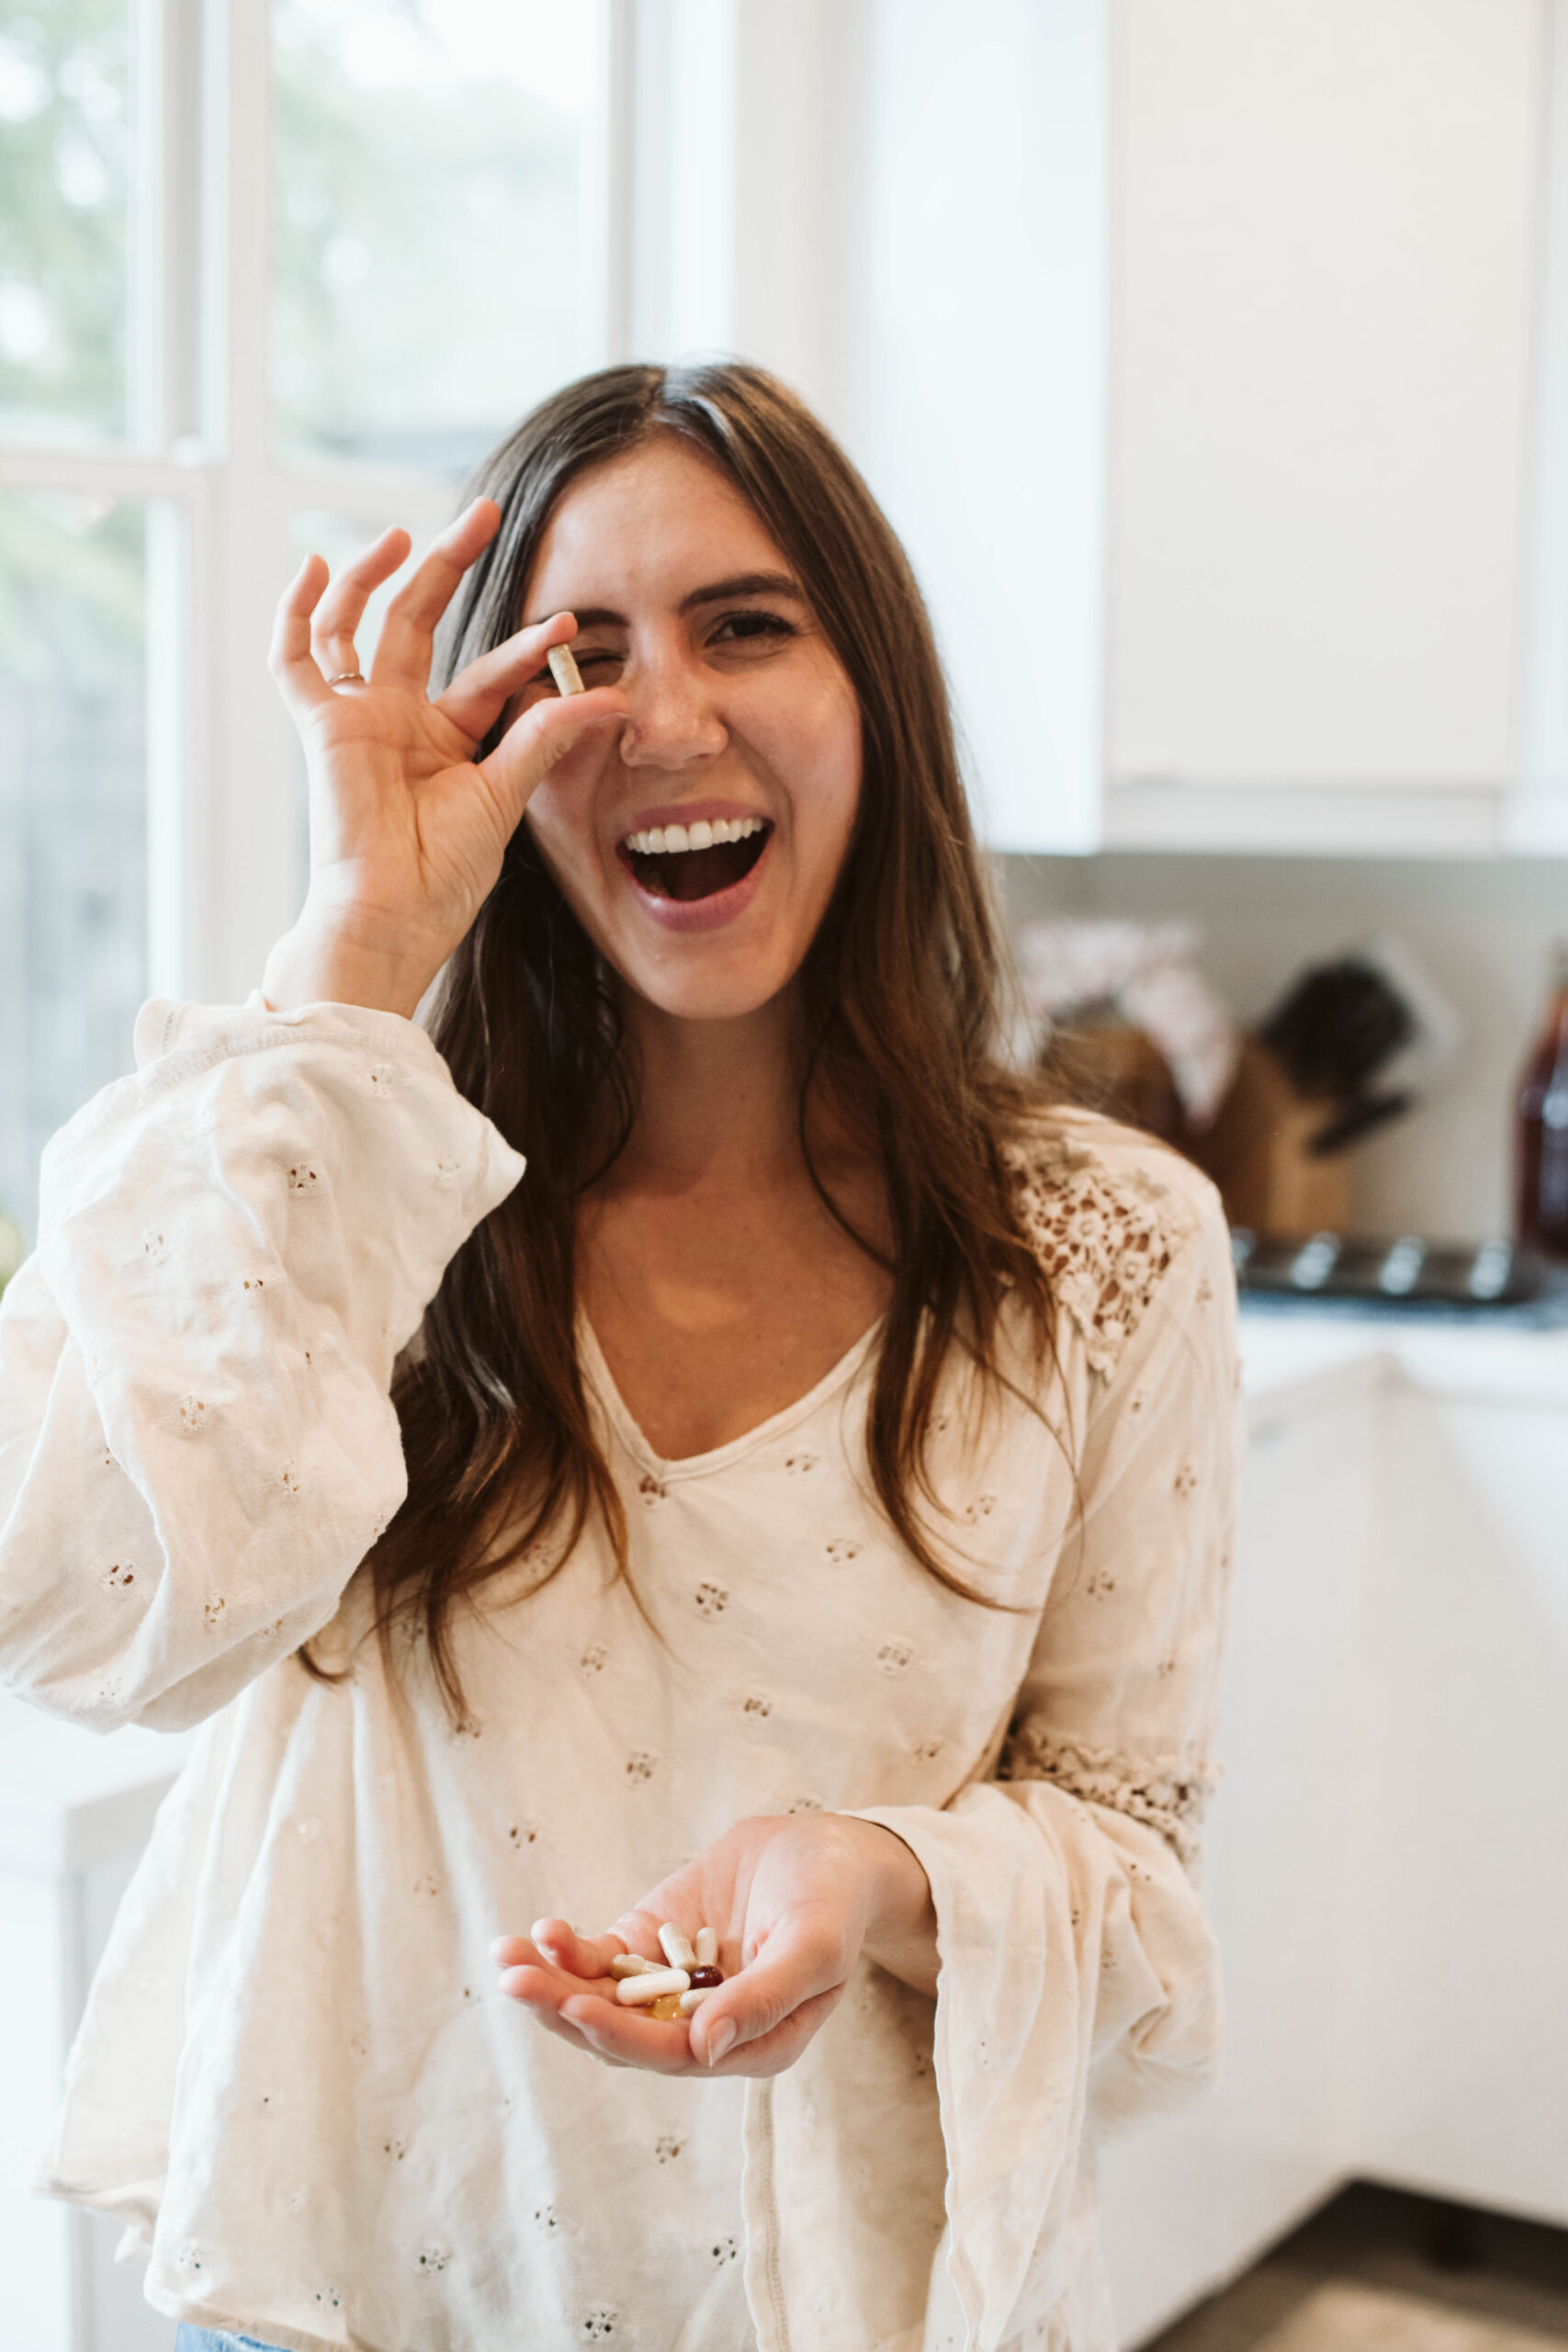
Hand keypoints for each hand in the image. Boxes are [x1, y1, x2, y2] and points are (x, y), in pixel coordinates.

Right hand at [262, 500, 629, 1017]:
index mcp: (446, 741)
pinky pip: (294, 659)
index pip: (487, 674)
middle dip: (448, 566)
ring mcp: (357, 718)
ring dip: (377, 574)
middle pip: (418, 622)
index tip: (568, 624)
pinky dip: (296, 613)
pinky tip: (311, 566)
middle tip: (485, 513)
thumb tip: (608, 697)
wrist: (394, 914)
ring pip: (357, 625)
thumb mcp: (506, 796)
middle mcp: (398, 720)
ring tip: (407, 531)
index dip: (526, 649)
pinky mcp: (321, 725)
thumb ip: (546, 739)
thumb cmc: (445, 875)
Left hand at [490, 1813, 935, 2078]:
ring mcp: (674, 1989)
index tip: (577, 2008)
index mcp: (752, 2045)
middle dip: (565, 2010)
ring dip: (552, 1985)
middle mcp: (705, 2030)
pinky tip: (541, 1932)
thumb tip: (706, 2049)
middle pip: (623, 2036)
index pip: (674, 2055)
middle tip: (516, 1980)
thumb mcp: (816, 1945)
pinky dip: (570, 1950)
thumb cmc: (834, 1901)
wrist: (828, 1850)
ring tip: (507, 1959)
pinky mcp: (653, 1948)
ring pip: (602, 2002)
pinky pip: (605, 1962)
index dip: (623, 2036)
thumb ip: (767, 1996)